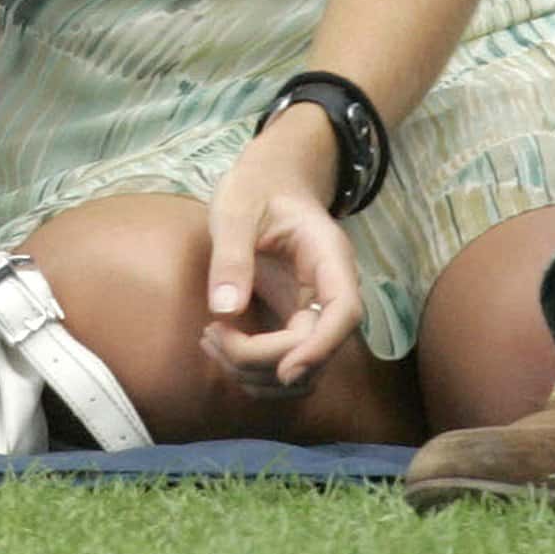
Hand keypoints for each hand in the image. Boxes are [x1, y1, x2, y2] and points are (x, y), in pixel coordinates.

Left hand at [198, 110, 362, 396]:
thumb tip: (225, 311)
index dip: (320, 347)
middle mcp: (329, 291)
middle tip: (212, 335)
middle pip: (317, 348)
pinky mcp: (292, 322)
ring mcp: (313, 310)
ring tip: (210, 339)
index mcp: (329, 257)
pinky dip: (252, 367)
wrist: (269, 182)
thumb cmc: (256, 187)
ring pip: (302, 368)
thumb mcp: (235, 208)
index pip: (344, 312)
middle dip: (265, 359)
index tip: (285, 369)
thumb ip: (232, 255)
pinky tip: (218, 343)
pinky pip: (282, 361)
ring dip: (257, 371)